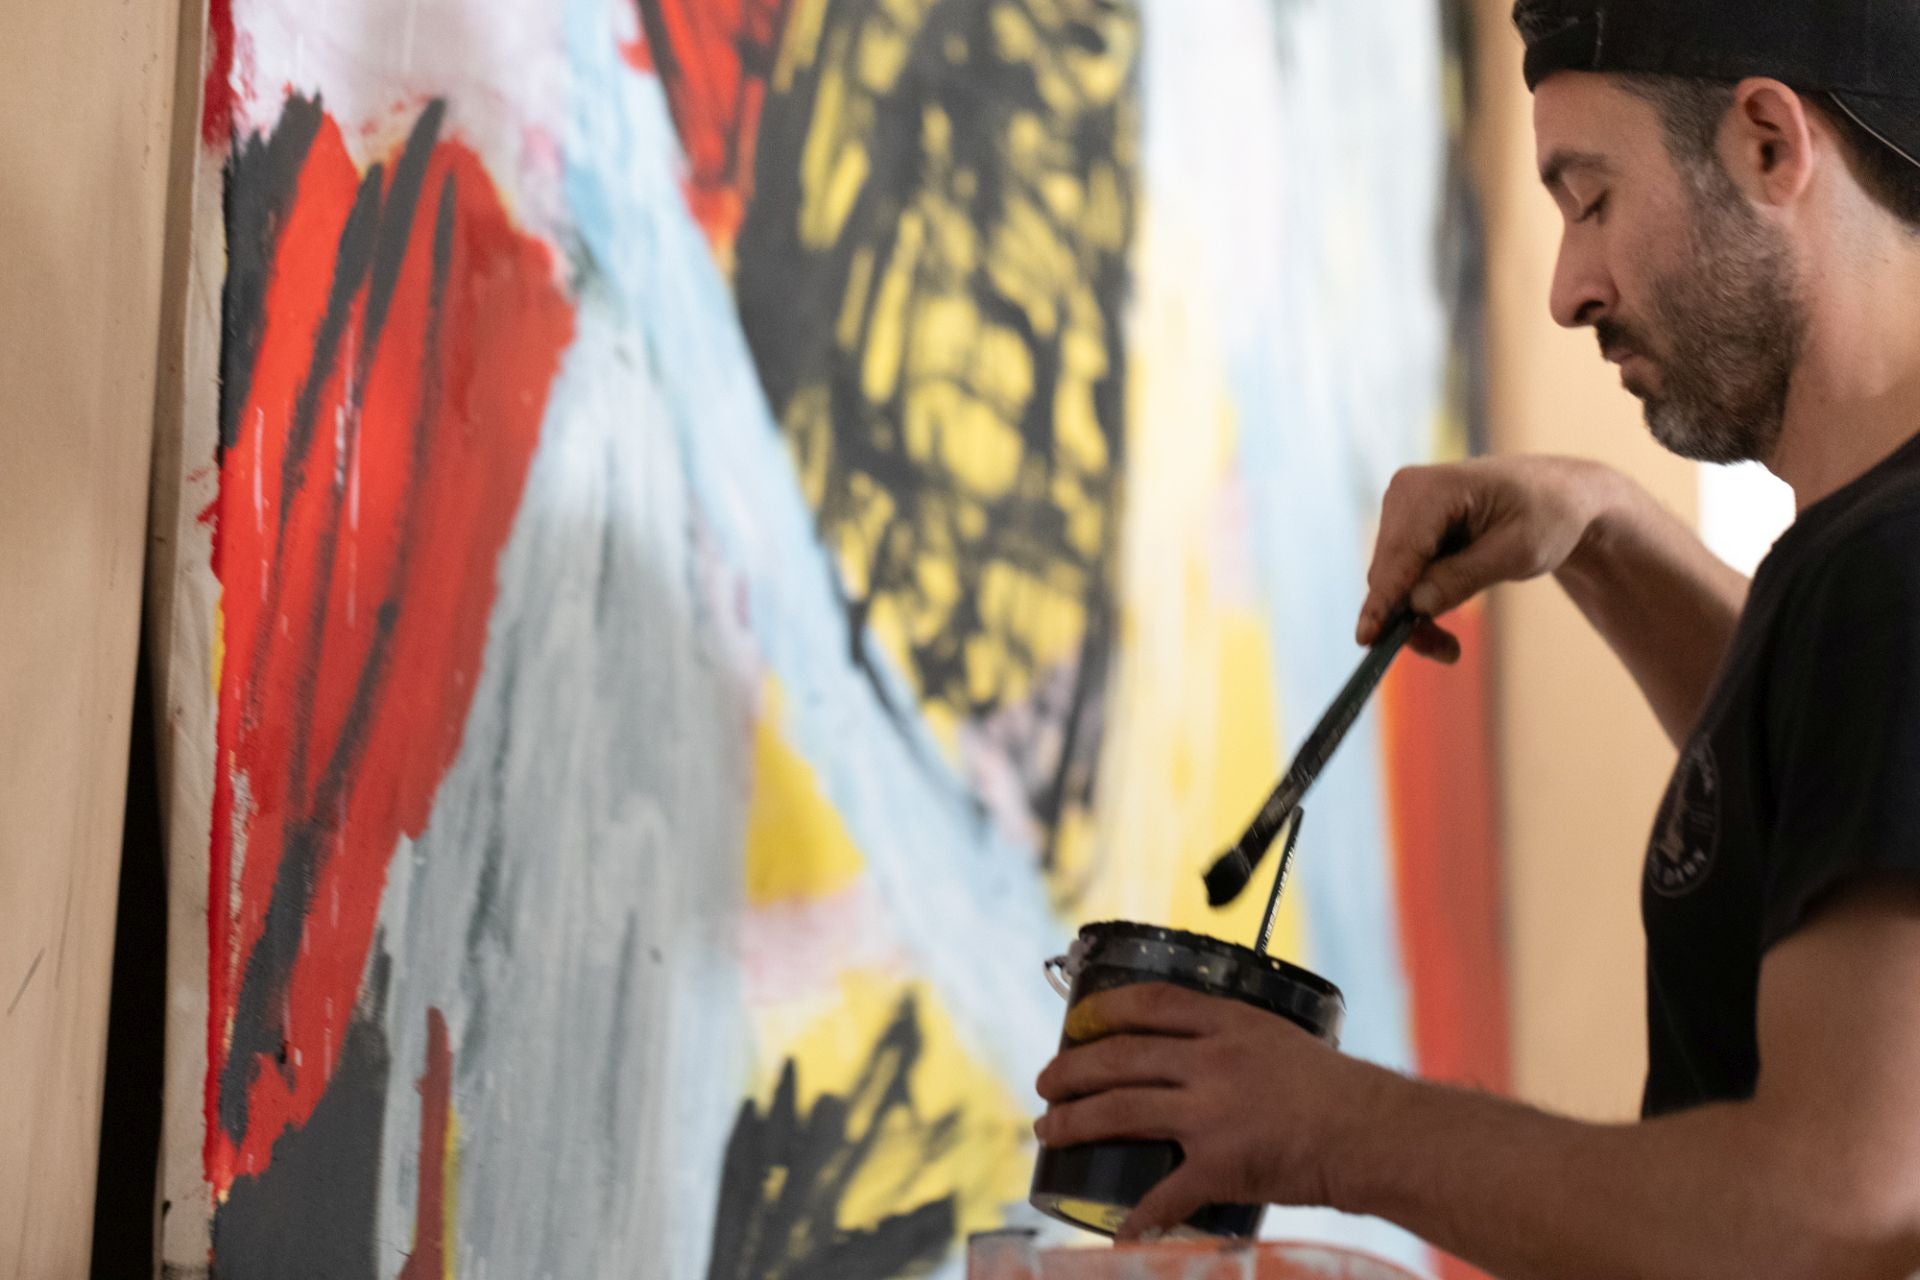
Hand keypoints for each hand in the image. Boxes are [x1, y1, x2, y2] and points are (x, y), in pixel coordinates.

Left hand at [1033, 983, 1389, 1239]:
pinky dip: (1139, 1214)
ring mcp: (1213, 1113)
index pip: (1150, 1004)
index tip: (1077, 1022)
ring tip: (1049, 1130)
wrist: (1375, 1133)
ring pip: (1122, 1111)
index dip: (1105, 1010)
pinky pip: (1166, 1193)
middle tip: (1045, 1083)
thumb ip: (1234, 1044)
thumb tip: (1190, 1059)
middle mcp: (1213, 1061)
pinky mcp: (1221, 1164)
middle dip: (1070, 1070)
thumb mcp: (1280, 1041)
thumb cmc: (1338, 1090)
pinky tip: (1117, 1227)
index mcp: (1228, 1024)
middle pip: (1119, 1057)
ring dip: (1076, 1121)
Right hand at [1356, 456, 1624, 661]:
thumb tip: (1416, 604)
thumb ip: (1464, 577)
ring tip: (1449, 648)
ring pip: (1390, 581)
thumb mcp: (1518, 552)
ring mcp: (1402, 511)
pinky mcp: (1406, 530)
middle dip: (1406, 617)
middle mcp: (1405, 494)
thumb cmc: (1547, 516)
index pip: (1400, 554)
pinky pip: (1399, 578)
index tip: (1367, 638)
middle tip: (1447, 653)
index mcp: (1431, 489)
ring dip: (1412, 617)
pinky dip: (1416, 604)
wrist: (1559, 498)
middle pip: (1388, 572)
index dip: (1384, 600)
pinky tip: (1439, 626)